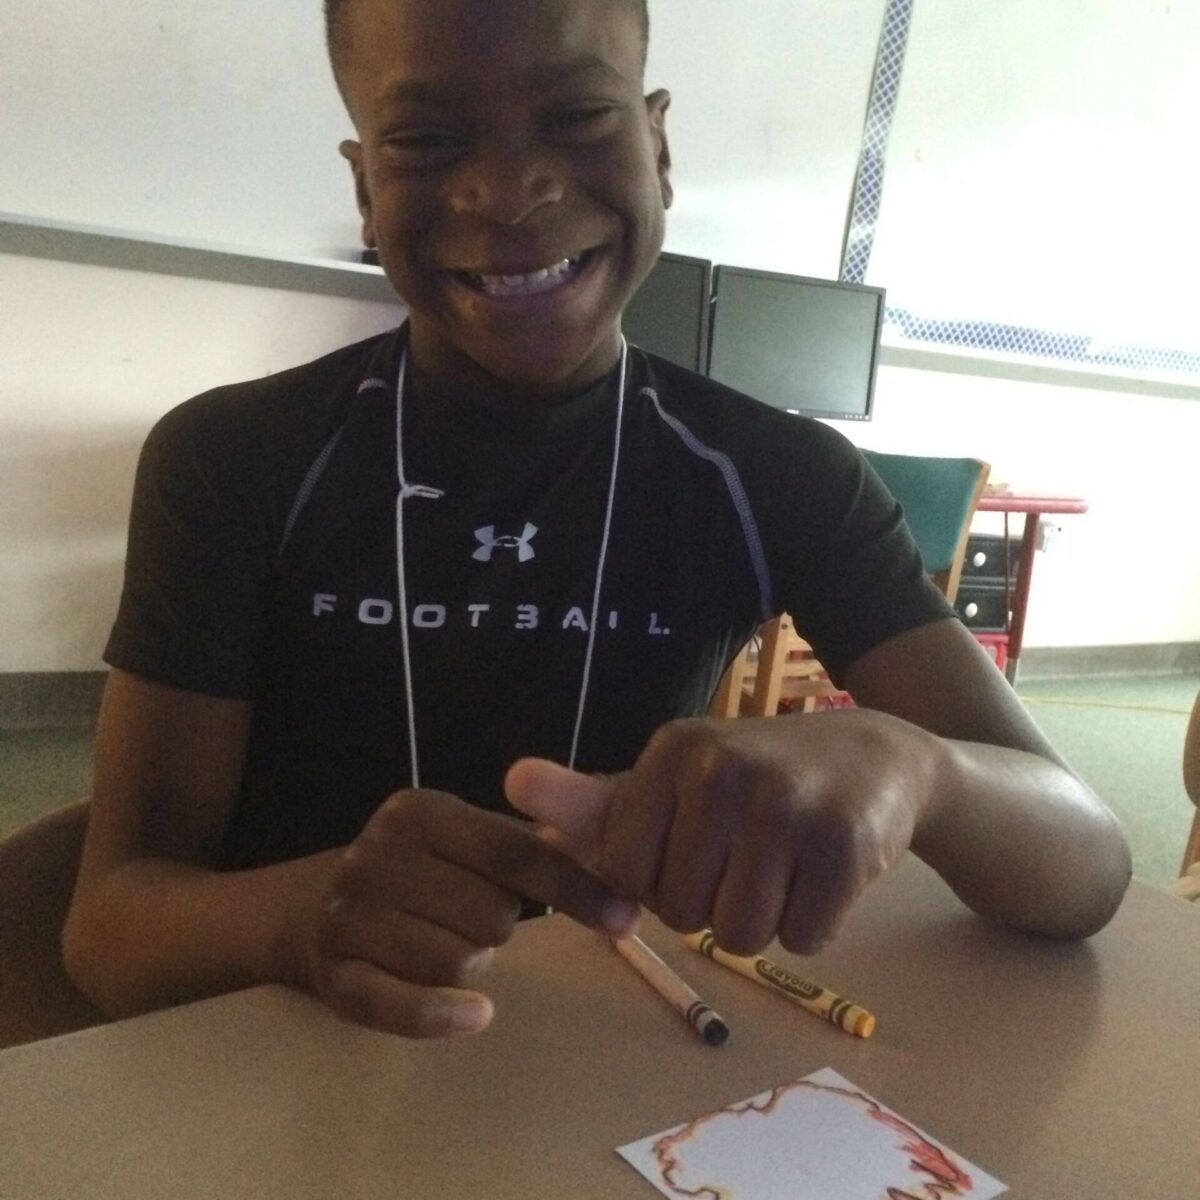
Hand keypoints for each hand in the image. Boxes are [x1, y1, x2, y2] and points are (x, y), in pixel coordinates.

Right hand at [294, 789, 638, 1037]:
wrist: (309, 910)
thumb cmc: (416, 872)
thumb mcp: (462, 839)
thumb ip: (529, 841)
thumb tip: (612, 838)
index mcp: (419, 812)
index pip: (513, 853)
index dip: (574, 887)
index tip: (624, 917)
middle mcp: (378, 853)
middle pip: (491, 915)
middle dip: (498, 926)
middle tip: (469, 918)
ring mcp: (350, 916)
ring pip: (457, 962)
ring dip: (469, 965)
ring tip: (442, 944)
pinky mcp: (336, 976)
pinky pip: (401, 1005)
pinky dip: (442, 1014)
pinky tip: (474, 1015)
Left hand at [505, 709, 938, 956]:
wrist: (875, 757)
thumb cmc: (755, 778)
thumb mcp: (674, 779)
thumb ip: (595, 800)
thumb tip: (513, 784)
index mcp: (672, 752)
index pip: (622, 872)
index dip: (656, 878)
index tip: (691, 845)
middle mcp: (724, 769)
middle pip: (681, 911)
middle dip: (711, 902)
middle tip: (746, 855)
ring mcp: (787, 805)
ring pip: (739, 934)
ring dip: (762, 921)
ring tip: (783, 866)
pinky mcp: (845, 845)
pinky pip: (802, 940)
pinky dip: (812, 926)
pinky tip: (821, 875)